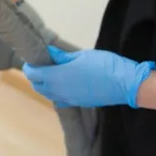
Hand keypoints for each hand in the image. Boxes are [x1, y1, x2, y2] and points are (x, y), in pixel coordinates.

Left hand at [22, 46, 155, 108]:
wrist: (125, 84)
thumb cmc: (104, 65)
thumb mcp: (82, 56)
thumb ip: (63, 57)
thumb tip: (49, 53)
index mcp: (57, 76)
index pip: (34, 74)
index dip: (30, 66)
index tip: (31, 60)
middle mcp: (58, 90)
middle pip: (37, 85)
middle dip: (35, 76)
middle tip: (39, 66)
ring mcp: (67, 99)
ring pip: (47, 94)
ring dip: (44, 85)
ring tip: (49, 74)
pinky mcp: (76, 103)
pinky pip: (59, 99)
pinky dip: (55, 92)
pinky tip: (62, 85)